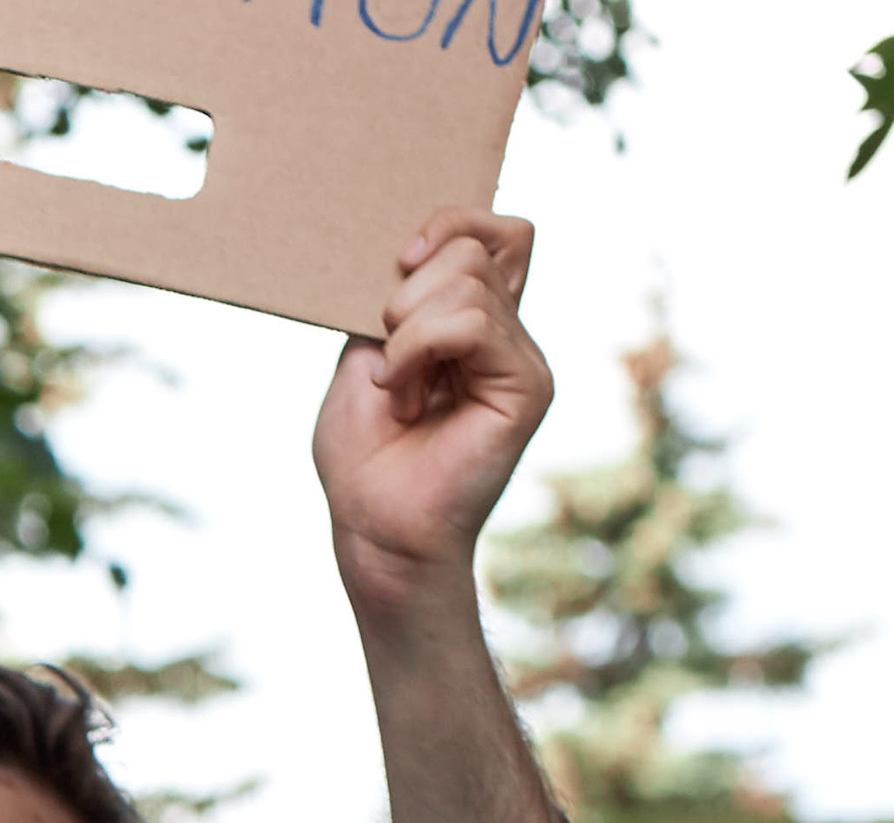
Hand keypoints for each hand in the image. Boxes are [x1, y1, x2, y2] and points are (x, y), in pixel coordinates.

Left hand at [316, 211, 549, 614]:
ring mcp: (522, 358)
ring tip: (399, 390)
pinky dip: (418, 350)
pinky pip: (471, 324)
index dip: (450, 223)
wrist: (374, 529)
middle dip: (407, 295)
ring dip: (405, 334)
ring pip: (468, 282)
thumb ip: (400, 299)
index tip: (399, 261)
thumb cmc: (365, 456)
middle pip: (474, 247)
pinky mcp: (528, 385)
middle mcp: (508, 334)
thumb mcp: (365, 355)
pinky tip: (408, 395)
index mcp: (475, 321)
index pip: (498, 232)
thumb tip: (423, 245)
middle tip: (389, 366)